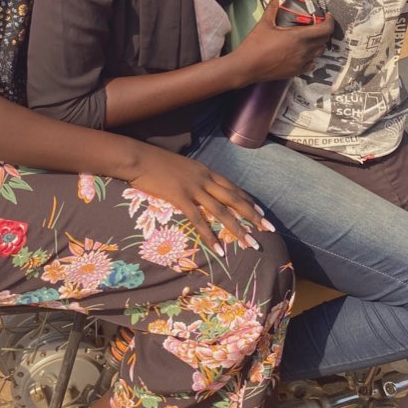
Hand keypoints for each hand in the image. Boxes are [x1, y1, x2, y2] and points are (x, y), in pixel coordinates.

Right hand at [128, 146, 272, 252]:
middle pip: (234, 199)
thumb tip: (201, 188)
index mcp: (205, 170)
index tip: (262, 213)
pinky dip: (210, 236)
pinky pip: (198, 220)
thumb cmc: (156, 162)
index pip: (233, 187)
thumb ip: (194, 177)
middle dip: (253, 216)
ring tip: (251, 244)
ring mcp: (193, 188)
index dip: (248, 200)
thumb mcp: (181, 167)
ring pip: (221, 211)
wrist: (138, 157)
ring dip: (238, 229)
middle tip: (268, 230)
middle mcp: (204, 178)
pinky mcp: (180, 197)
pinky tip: (219, 250)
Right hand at [233, 0, 333, 80]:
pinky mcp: (296, 72)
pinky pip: (311, 64)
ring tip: (309, 38)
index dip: (330, 22)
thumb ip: (272, 9)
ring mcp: (301, 63)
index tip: (327, 16)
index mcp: (298, 37)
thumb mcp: (264, 24)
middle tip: (316, 24)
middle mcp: (304, 51)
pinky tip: (303, 53)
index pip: (325, 30)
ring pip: (319, 52)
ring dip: (318, 44)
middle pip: (324, 41)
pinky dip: (311, 57)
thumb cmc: (255, 44)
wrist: (246, 66)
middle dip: (324, 31)